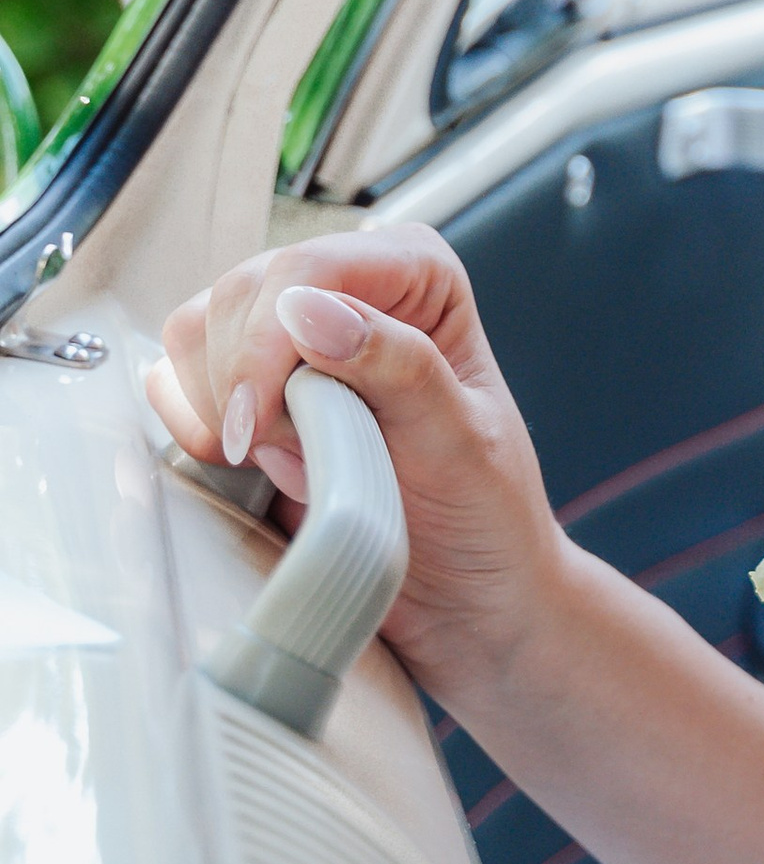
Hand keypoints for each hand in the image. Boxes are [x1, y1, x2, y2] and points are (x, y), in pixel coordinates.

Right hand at [155, 226, 566, 715]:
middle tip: (300, 461)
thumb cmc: (485, 513)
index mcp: (416, 272)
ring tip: (298, 465)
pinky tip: (259, 468)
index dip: (264, 340)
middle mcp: (349, 287)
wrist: (468, 597)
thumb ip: (398, 367)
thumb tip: (311, 310)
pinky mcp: (251, 391)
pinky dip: (201, 429)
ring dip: (225, 412)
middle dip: (249, 387)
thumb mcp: (459, 441)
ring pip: (196, 336)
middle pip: (238, 296)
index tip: (254, 427)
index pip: (306, 266)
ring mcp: (292, 337)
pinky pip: (177, 384)